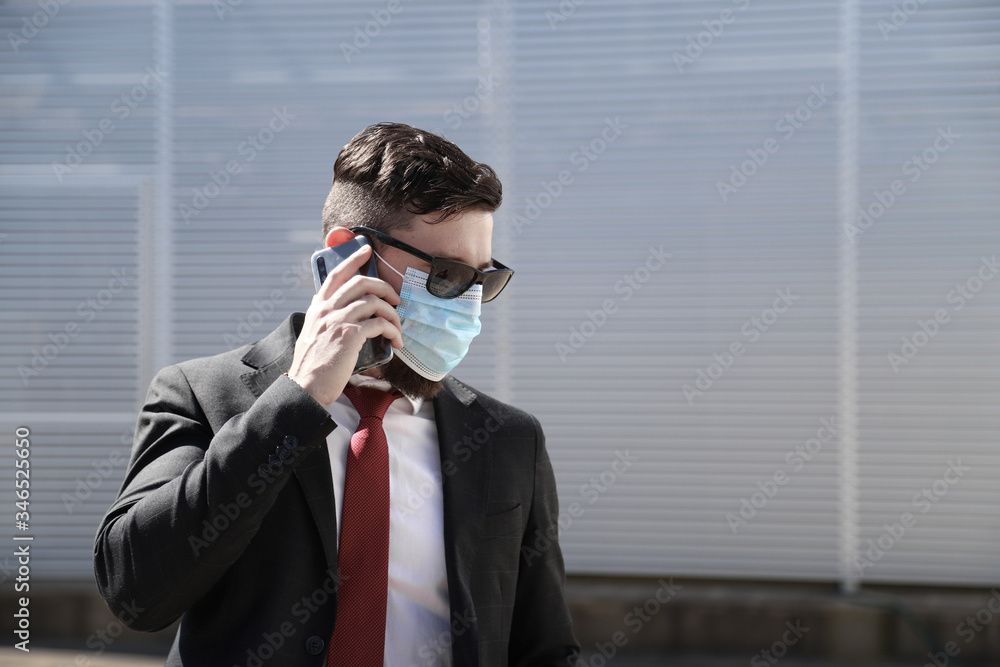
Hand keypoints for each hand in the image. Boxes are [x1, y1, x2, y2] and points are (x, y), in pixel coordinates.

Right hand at [286, 244, 403, 405]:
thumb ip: (324, 319)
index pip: (335, 274)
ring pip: (373, 301)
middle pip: (360, 282)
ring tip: (398, 328)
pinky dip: (392, 330)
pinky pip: (379, 323)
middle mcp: (326, 309)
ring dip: (392, 314)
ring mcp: (337, 320)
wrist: (305, 387)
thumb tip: (336, 309)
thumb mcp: (312, 334)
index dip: (352, 259)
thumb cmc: (312, 366)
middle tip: (396, 298)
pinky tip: (396, 341)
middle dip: (384, 286)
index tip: (367, 250)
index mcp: (318, 307)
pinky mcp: (350, 335)